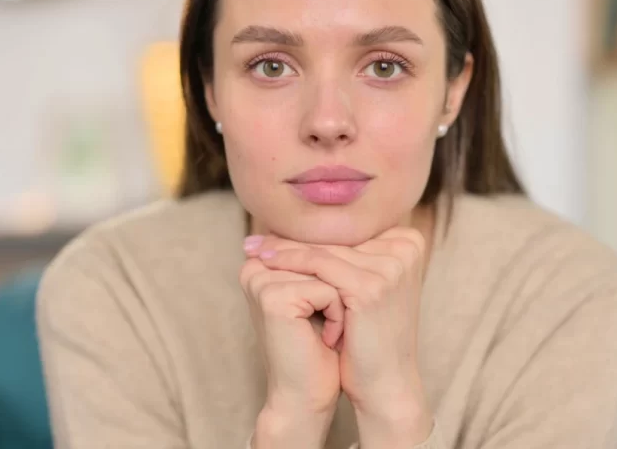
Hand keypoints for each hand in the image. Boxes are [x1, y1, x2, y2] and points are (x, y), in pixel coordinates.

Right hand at [239, 251, 343, 447]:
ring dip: (343, 302)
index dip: (341, 273)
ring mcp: (261, 280)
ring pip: (329, 269)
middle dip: (342, 287)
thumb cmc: (322, 346)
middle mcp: (255, 265)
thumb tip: (361, 221)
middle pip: (324, 253)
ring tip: (334, 331)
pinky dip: (339, 317)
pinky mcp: (272, 297)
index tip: (334, 306)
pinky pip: (327, 290)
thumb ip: (328, 258)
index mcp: (263, 260)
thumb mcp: (325, 295)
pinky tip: (328, 340)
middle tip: (337, 321)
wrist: (309, 394)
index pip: (318, 243)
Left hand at [246, 228, 433, 447]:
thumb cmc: (371, 336)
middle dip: (292, 239)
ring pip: (324, 250)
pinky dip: (289, 263)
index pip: (348, 230)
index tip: (272, 231)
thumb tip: (307, 225)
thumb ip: (350, 255)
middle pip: (336, 238)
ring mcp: (391, 267)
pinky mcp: (371, 286)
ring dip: (284, 250)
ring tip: (254, 250)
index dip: (308, 232)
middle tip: (255, 239)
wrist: (386, 382)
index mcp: (409, 242)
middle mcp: (405, 248)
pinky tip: (266, 263)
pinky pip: (320, 265)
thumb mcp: (367, 286)